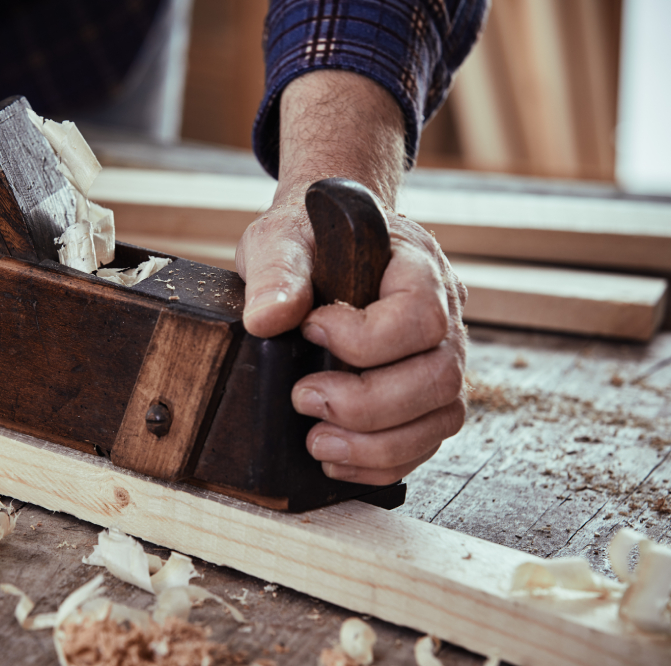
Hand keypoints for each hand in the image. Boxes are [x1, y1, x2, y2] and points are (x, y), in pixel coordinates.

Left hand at [236, 69, 467, 484]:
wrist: (323, 243)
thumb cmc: (310, 238)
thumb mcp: (282, 239)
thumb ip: (276, 272)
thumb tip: (266, 320)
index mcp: (418, 268)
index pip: (421, 315)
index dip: (366, 339)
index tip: (310, 331)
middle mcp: (444, 316)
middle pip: (439, 377)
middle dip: (367, 404)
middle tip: (304, 398)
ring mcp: (439, 358)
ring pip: (440, 419)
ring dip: (375, 445)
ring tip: (316, 440)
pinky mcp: (424, 396)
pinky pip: (424, 443)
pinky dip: (380, 463)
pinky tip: (335, 456)